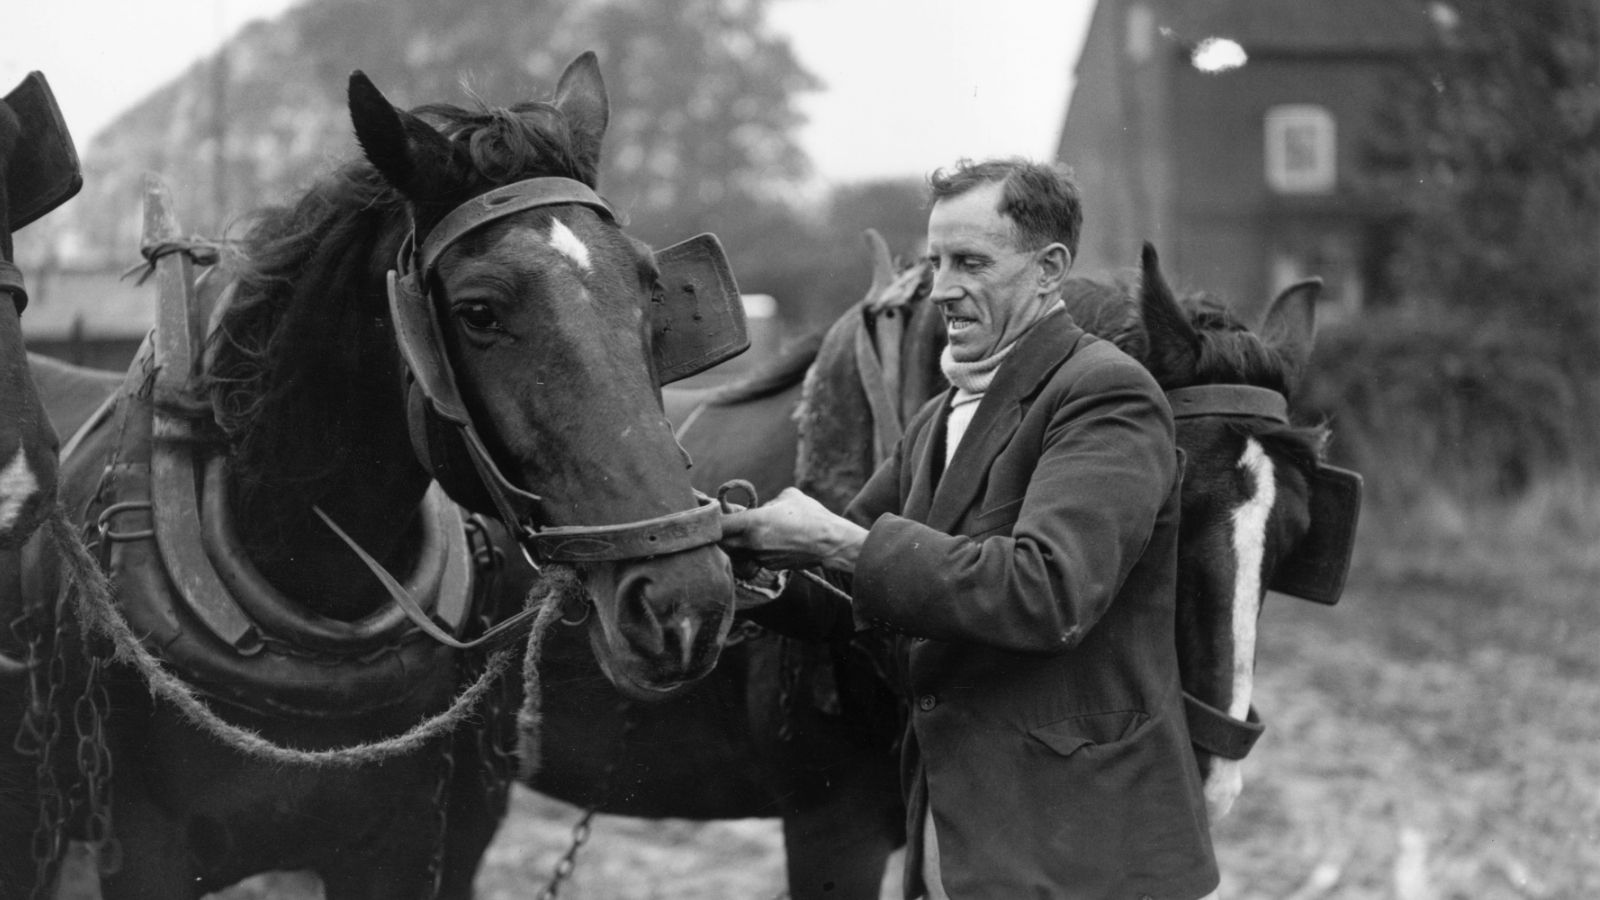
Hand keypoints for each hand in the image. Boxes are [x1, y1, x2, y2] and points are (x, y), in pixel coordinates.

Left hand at [719, 487, 867, 572]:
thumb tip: (761, 509)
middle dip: (721, 534)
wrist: (830, 543)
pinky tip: (766, 542)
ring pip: (737, 553)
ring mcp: (761, 558)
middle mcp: (752, 544)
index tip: (712, 513)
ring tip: (747, 532)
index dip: (711, 519)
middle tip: (726, 524)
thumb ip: (768, 503)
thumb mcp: (788, 496)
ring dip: (737, 544)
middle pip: (722, 543)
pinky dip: (754, 552)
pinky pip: (753, 559)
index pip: (719, 525)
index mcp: (753, 523)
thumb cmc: (811, 515)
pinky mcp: (770, 567)